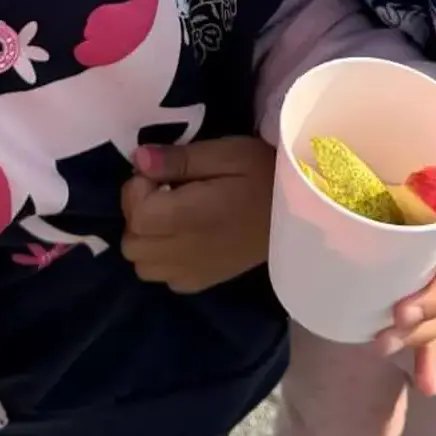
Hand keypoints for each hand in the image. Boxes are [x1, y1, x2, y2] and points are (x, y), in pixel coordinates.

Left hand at [120, 137, 275, 293]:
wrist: (303, 212)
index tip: (159, 173)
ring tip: (172, 213)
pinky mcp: (204, 282)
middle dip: (138, 213)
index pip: (137, 216)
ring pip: (143, 265)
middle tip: (165, 190)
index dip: (137, 189)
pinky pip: (164, 278)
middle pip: (132, 244)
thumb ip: (180, 159)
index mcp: (192, 218)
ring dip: (147, 238)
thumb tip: (138, 160)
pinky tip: (184, 235)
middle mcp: (187, 253)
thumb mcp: (226, 153)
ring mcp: (194, 273)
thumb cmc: (265, 174)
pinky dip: (163, 258)